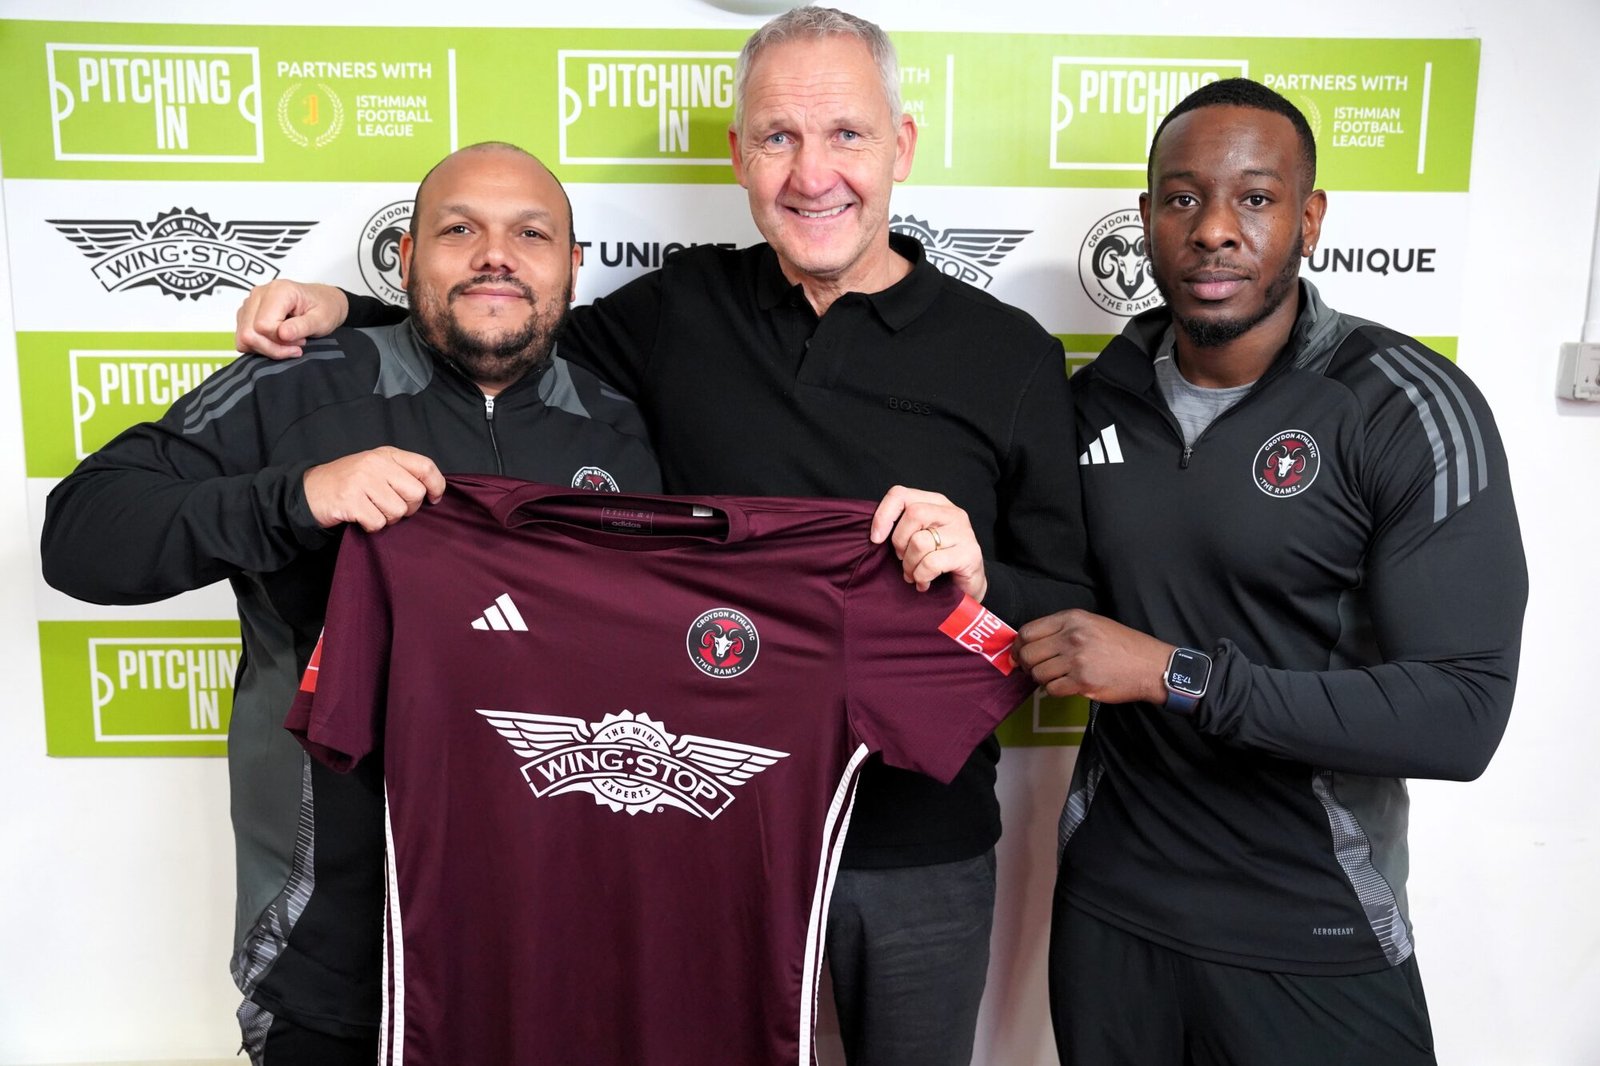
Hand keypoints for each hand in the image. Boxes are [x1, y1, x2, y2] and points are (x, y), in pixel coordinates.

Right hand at [236, 280, 349, 358]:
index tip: (300, 341)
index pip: (263, 326)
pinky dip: (260, 345)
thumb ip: (302, 327)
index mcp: (279, 291)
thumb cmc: (325, 307)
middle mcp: (260, 293)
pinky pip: (243, 337)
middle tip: (295, 345)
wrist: (325, 301)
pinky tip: (278, 341)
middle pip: (249, 333)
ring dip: (266, 347)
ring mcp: (251, 303)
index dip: (280, 341)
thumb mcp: (322, 320)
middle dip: (272, 347)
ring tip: (289, 341)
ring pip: (244, 337)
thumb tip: (282, 334)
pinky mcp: (247, 313)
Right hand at [303, 447, 445, 531]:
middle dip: (408, 508)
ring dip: (388, 519)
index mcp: (386, 454)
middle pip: (415, 493)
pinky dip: (372, 526)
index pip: (425, 466)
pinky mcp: (351, 500)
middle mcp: (376, 464)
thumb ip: (401, 473)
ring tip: (372, 511)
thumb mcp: (376, 467)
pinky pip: (378, 522)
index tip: (434, 498)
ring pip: (398, 511)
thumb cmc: (348, 482)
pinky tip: (361, 518)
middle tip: (390, 507)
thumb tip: (432, 491)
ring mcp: (362, 481)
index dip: (436, 485)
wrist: (309, 491)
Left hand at [869, 485, 986, 599]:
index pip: (901, 494)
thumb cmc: (938, 559)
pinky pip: (931, 563)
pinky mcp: (969, 553)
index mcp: (935, 502)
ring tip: (913, 574)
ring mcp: (963, 532)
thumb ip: (902, 528)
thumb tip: (875, 534)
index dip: (883, 515)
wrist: (969, 583)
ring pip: (920, 541)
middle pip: (913, 514)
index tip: (876, 539)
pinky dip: (921, 576)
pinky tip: (924, 582)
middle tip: (902, 559)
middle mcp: (951, 512)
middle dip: (900, 542)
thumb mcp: (918, 536)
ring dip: (910, 564)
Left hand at [1013, 609, 1174, 705]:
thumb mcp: (1092, 623)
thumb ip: (1062, 629)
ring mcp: (1076, 659)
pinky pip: (1052, 689)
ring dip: (1041, 680)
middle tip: (1034, 670)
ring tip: (1055, 678)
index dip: (1018, 646)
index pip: (1028, 631)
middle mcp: (1072, 636)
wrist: (1150, 665)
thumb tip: (1030, 644)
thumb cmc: (1122, 645)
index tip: (1019, 654)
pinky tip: (1065, 686)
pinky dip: (1054, 690)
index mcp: (1072, 619)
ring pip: (1038, 674)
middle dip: (1026, 665)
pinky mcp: (1082, 681)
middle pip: (1028, 654)